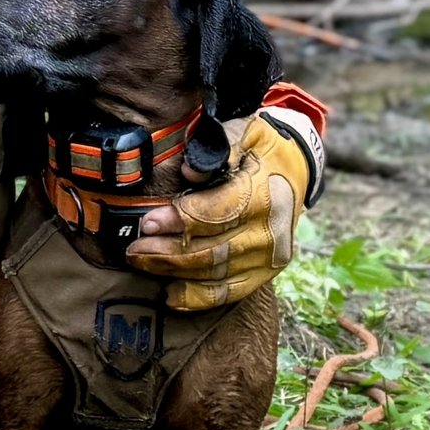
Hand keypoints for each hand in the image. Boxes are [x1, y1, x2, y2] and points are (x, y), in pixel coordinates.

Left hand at [125, 111, 312, 306]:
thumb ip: (219, 148)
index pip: (218, 213)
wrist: (295, 169)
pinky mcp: (265, 273)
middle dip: (168, 252)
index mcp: (265, 194)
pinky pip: (228, 293)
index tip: (148, 222)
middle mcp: (271, 231)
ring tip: (142, 263)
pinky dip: (197, 297)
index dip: (180, 220)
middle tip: (135, 250)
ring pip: (215, 274)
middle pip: (212, 250)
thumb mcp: (244, 132)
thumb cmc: (261, 149)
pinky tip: (170, 294)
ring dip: (174, 272)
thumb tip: (191, 172)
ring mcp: (269, 257)